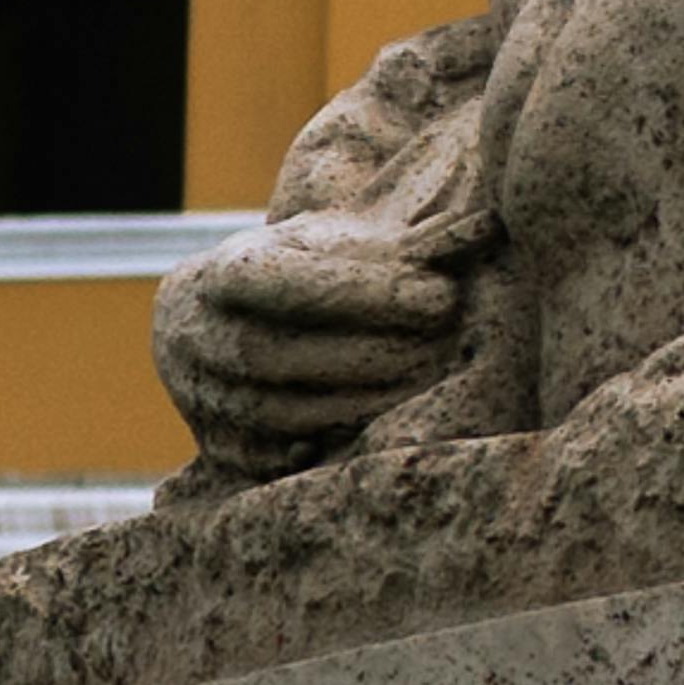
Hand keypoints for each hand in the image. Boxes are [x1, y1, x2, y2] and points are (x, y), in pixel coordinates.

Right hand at [143, 18, 497, 468]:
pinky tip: (358, 440)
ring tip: (419, 393)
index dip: (363, 292)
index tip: (443, 297)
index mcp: (224, 271)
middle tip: (443, 352)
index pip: (286, 281)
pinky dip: (307, 453)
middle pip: (277, 352)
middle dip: (365, 356)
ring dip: (350, 407)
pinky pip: (254, 459)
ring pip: (269, 410)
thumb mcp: (342, 245)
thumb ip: (410, 243)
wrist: (216, 312)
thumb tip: (489, 225)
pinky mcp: (208, 441)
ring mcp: (195, 390)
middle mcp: (194, 331)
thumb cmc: (302, 272)